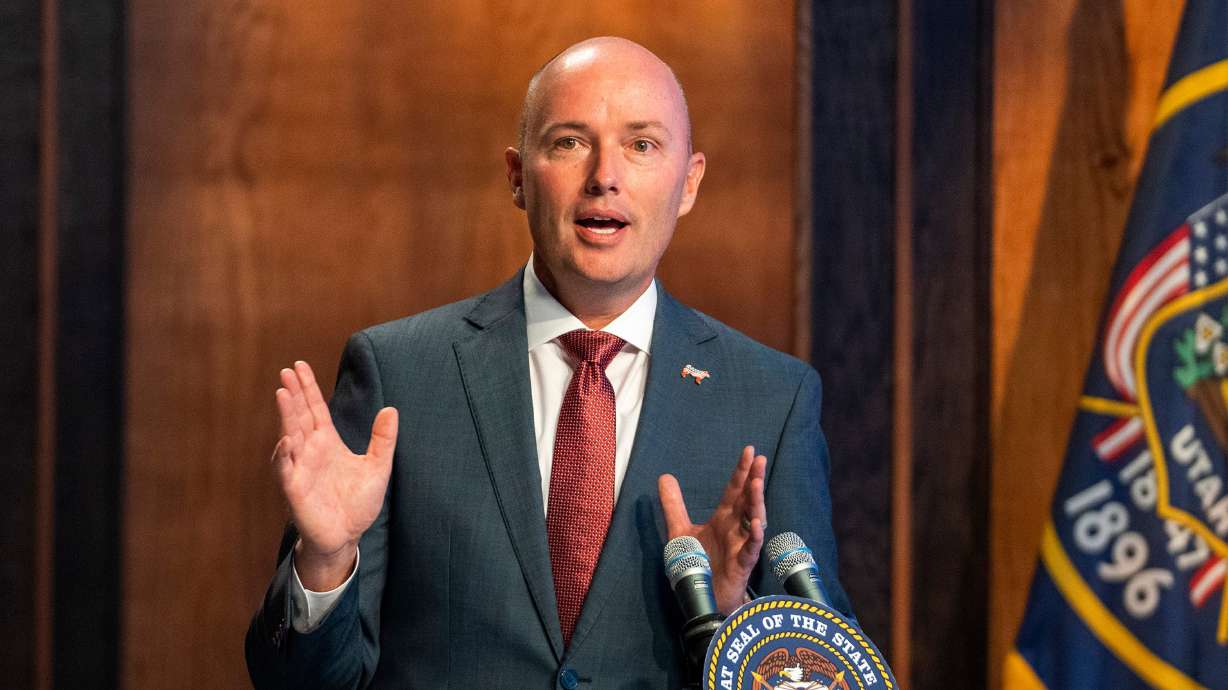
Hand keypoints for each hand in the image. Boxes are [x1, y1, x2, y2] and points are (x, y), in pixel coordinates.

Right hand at [272, 361, 397, 589]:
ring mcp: (300, 468)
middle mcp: (310, 451)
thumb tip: (391, 409)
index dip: (307, 388)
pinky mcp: (295, 489)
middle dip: (293, 394)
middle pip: (300, 417)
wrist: (347, 535)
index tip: (299, 366)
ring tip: (283, 393)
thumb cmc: (358, 502)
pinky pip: (287, 469)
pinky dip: (284, 455)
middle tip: (287, 371)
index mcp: (327, 442)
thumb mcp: (378, 467)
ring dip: (286, 416)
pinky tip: (286, 440)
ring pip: (290, 436)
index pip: (315, 409)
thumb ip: (383, 439)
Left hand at [658, 446, 766, 613]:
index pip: (733, 490)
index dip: (741, 471)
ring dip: (756, 502)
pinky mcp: (742, 564)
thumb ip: (673, 505)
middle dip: (754, 480)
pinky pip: (751, 549)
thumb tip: (664, 476)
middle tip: (759, 459)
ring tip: (756, 484)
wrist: (702, 595)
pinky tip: (756, 524)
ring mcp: (741, 545)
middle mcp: (735, 528)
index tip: (749, 451)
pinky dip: (754, 537)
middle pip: (747, 500)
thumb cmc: (698, 562)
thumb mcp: (679, 530)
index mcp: (723, 518)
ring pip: (753, 520)